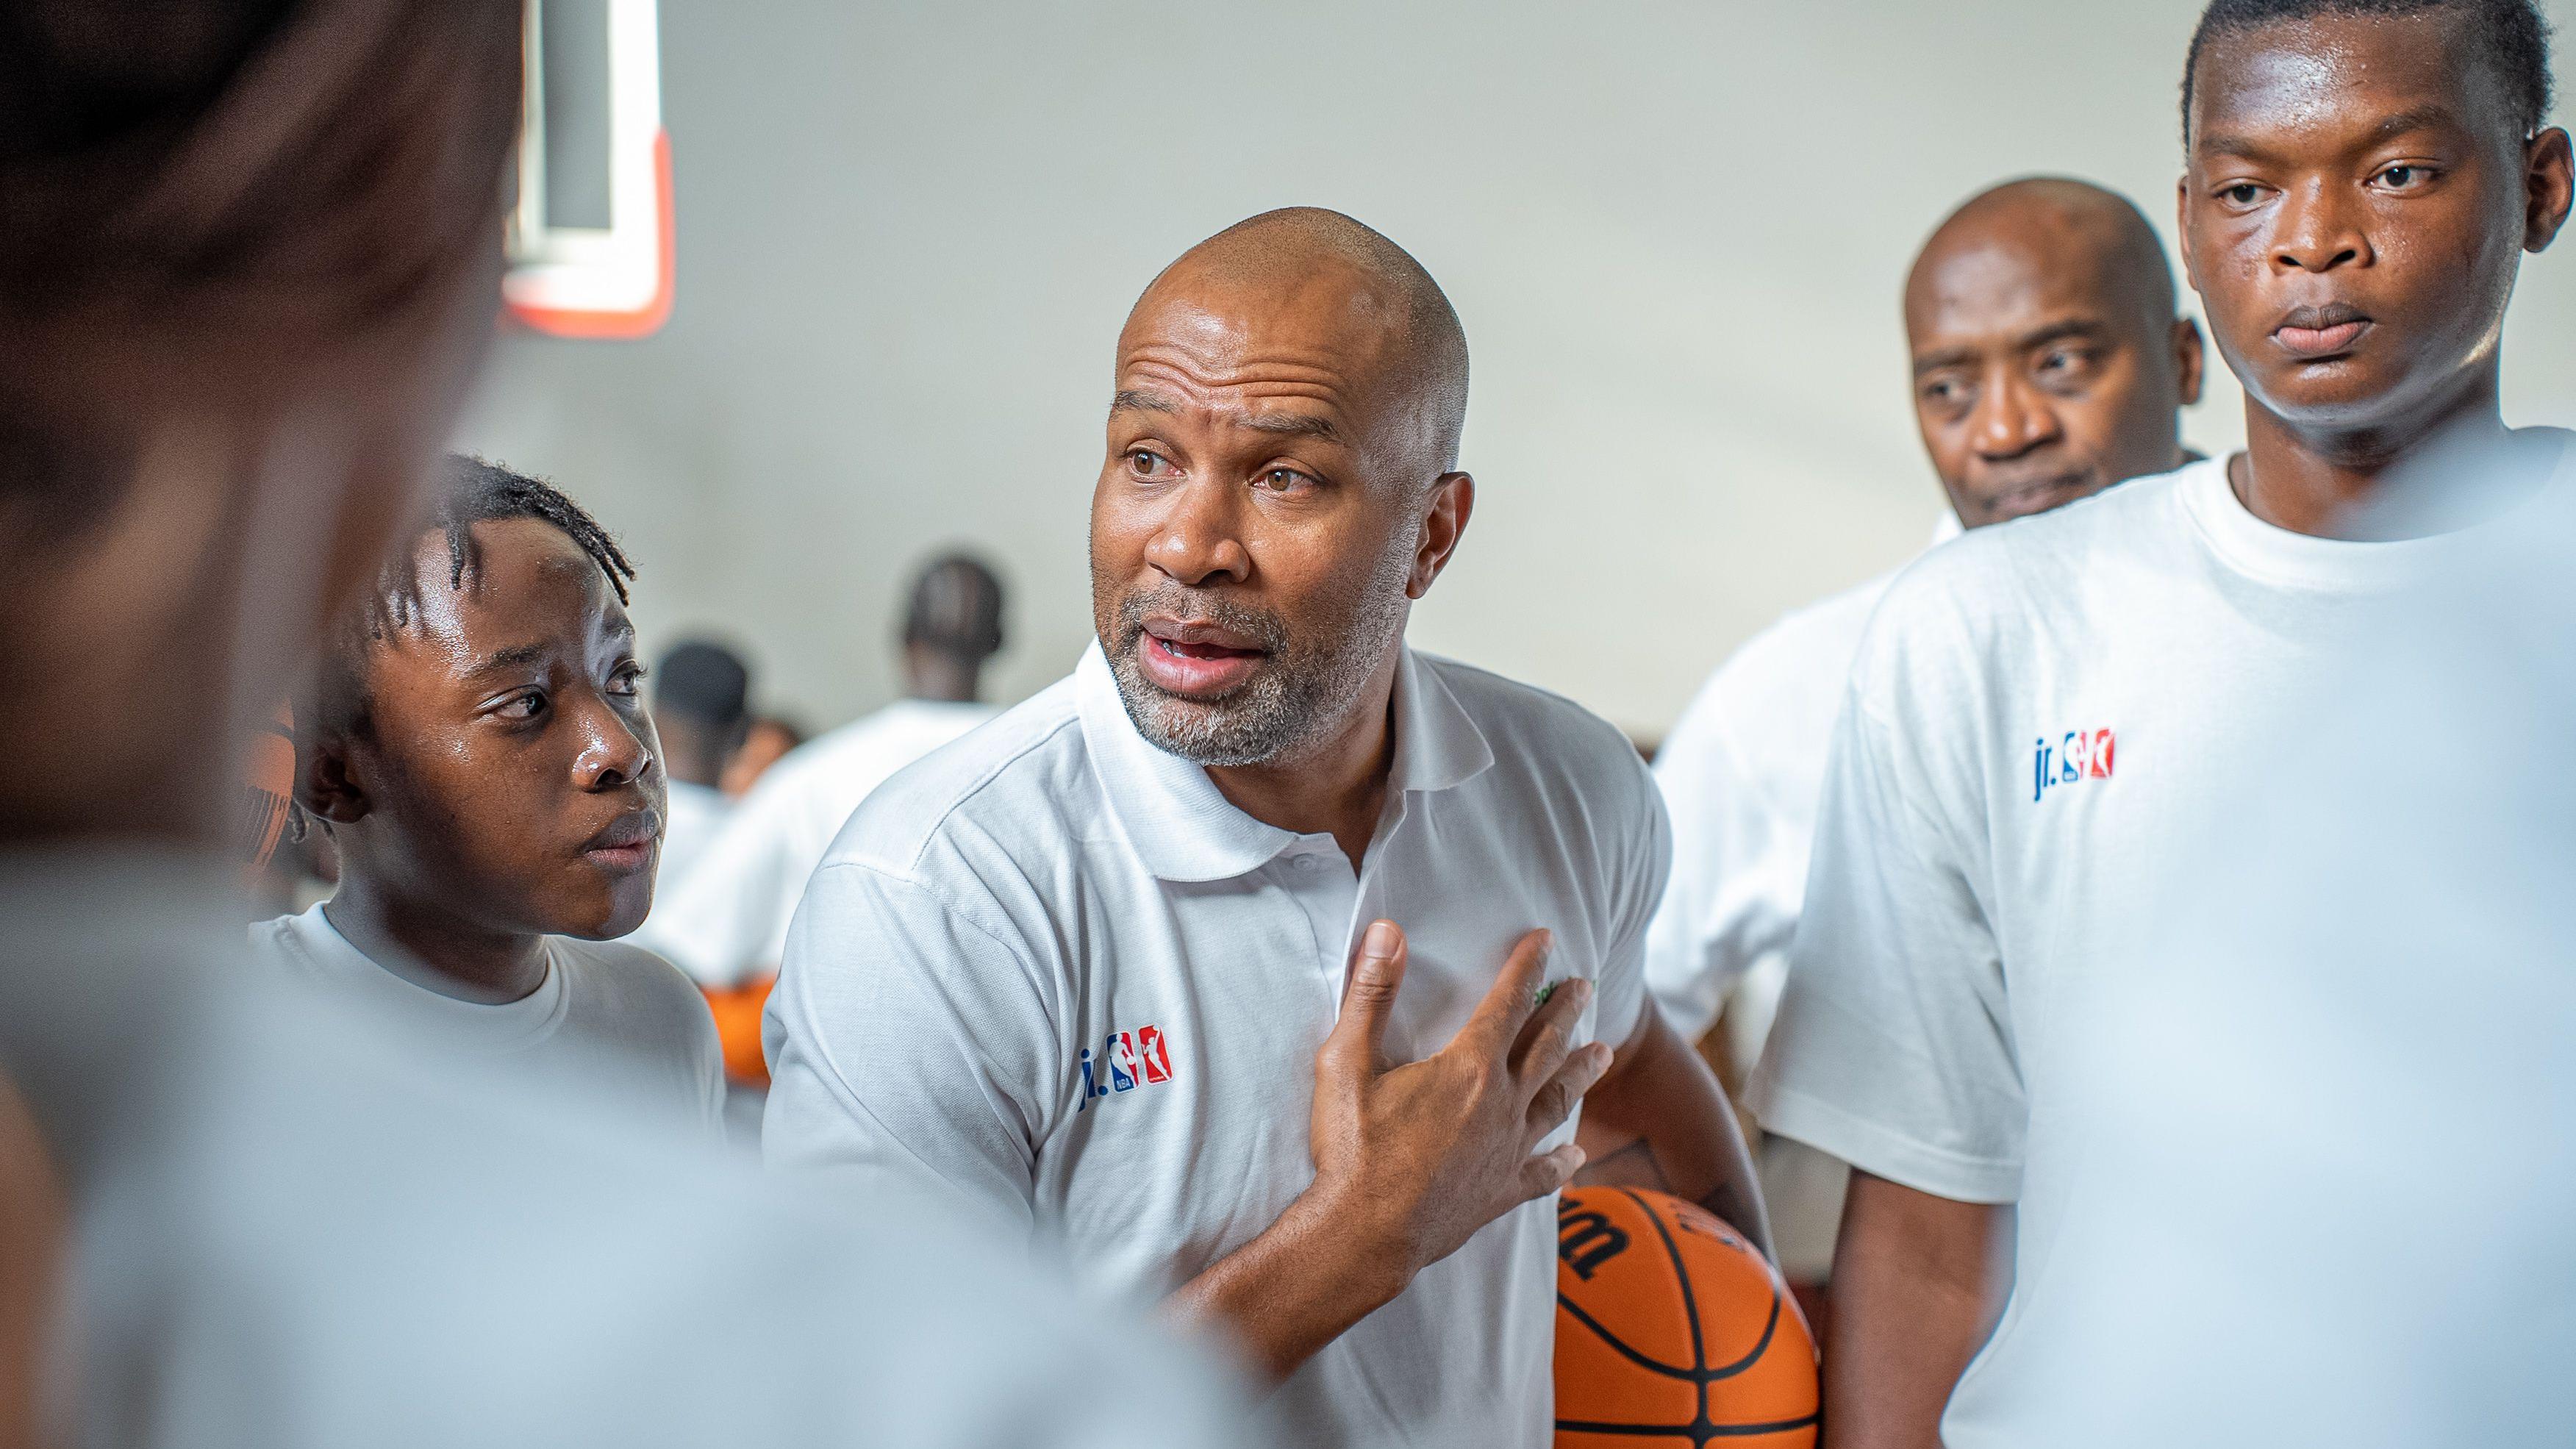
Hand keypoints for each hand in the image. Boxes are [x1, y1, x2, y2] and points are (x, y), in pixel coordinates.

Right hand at [1306, 920, 1612, 1286]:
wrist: (1363, 1235)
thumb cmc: (1353, 1148)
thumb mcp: (1346, 1060)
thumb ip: (1371, 993)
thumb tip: (1387, 932)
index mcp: (1469, 1067)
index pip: (1508, 1003)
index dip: (1527, 968)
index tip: (1546, 940)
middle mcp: (1501, 1104)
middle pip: (1544, 1047)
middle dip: (1565, 1012)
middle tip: (1585, 987)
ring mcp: (1507, 1150)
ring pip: (1555, 1101)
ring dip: (1580, 1072)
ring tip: (1603, 1052)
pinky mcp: (1501, 1192)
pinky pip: (1542, 1172)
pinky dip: (1562, 1162)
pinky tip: (1577, 1154)